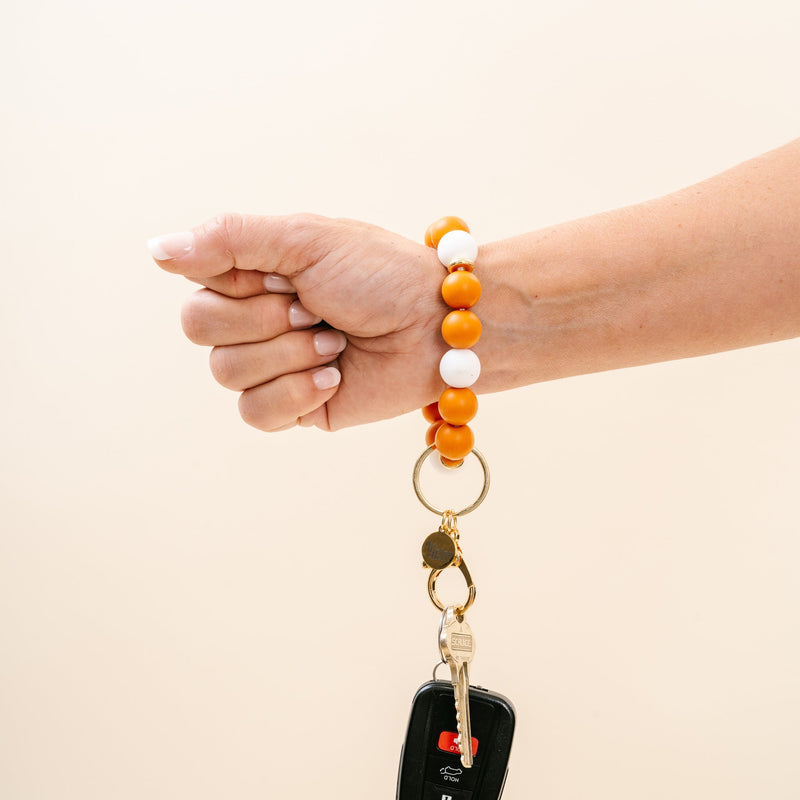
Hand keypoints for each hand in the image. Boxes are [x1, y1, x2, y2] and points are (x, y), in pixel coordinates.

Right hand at [150, 213, 446, 430]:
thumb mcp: (305, 240)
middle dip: (265, 319)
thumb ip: (229, 240)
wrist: (438, 328)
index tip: (289, 277)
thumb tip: (155, 248)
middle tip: (316, 310)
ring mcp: (272, 367)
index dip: (239, 284)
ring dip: (289, 354)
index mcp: (252, 275)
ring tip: (334, 343)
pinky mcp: (294, 407)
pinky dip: (296, 393)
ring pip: (227, 373)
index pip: (195, 283)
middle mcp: (254, 320)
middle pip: (200, 330)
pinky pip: (256, 413)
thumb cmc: (381, 274)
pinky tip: (333, 378)